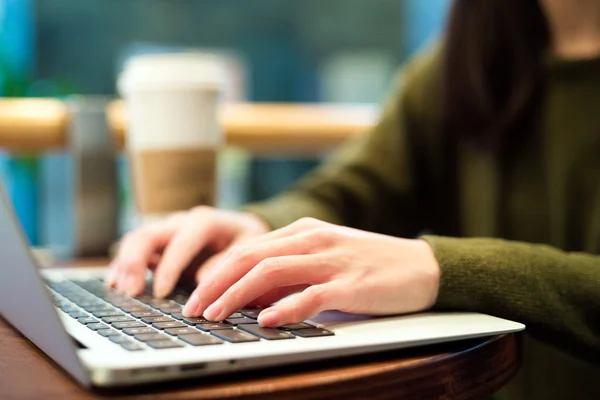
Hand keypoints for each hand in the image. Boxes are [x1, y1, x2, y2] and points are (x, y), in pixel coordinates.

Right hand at [107, 207, 270, 297]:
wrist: (246, 230)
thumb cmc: (251, 242)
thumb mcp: (250, 251)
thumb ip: (229, 264)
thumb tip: (202, 284)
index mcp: (205, 221)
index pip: (180, 243)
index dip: (169, 268)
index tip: (162, 294)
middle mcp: (182, 221)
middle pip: (148, 234)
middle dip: (135, 263)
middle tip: (132, 293)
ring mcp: (168, 230)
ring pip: (136, 239)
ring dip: (125, 264)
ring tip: (121, 291)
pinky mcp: (160, 242)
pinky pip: (135, 249)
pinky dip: (123, 265)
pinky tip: (116, 285)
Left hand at [182, 217, 440, 326]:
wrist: (421, 266)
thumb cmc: (370, 265)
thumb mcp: (323, 260)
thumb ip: (289, 274)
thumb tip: (251, 297)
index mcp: (303, 232)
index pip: (247, 249)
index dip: (215, 273)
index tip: (195, 296)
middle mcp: (312, 240)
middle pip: (250, 258)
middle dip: (215, 283)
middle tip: (194, 309)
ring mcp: (331, 260)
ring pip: (271, 272)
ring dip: (237, 294)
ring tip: (216, 315)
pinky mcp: (351, 284)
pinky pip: (311, 295)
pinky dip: (286, 307)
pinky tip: (268, 321)